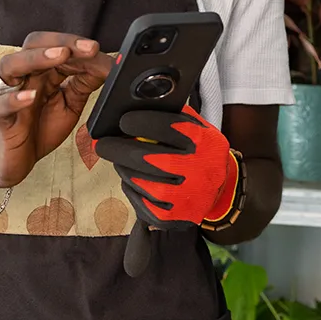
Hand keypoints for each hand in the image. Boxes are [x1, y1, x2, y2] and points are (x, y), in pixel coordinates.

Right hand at [0, 32, 111, 190]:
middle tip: (87, 48)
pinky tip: (31, 96)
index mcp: (43, 71)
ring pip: (11, 65)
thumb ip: (85, 84)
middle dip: (61, 42)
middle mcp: (24, 77)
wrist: (15, 161)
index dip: (78, 44)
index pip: (56, 46)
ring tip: (61, 57)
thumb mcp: (70, 104)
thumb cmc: (40, 128)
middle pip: (33, 45)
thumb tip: (109, 65)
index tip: (98, 49)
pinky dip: (14, 99)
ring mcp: (9, 95)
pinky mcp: (0, 120)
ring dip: (37, 58)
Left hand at [95, 106, 240, 228]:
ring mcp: (181, 197)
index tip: (124, 121)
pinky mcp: (168, 216)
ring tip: (121, 160)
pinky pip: (136, 198)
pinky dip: (131, 186)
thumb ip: (175, 115)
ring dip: (122, 166)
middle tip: (101, 143)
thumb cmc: (201, 153)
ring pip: (135, 178)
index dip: (140, 122)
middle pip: (143, 157)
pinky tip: (136, 179)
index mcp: (203, 143)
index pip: (167, 127)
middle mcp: (194, 170)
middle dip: (116, 148)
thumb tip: (139, 103)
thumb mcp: (200, 129)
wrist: (219, 192)